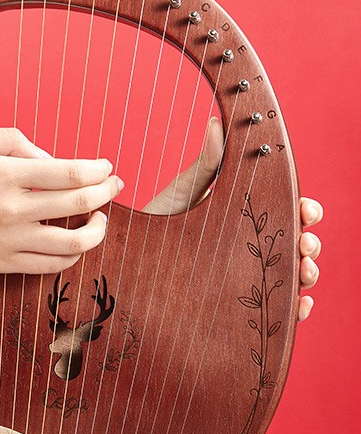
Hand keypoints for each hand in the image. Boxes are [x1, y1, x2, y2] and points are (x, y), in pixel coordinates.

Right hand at [0, 127, 122, 275]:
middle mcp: (15, 211)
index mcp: (7, 175)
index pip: (73, 173)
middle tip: (114, 186)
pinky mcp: (2, 265)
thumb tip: (48, 158)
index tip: (105, 166)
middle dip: (106, 193)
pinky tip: (72, 242)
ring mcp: (10, 242)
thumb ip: (14, 141)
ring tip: (99, 219)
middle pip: (81, 205)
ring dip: (97, 230)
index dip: (98, 170)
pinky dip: (71, 255)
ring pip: (74, 244)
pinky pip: (50, 266)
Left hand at [144, 116, 321, 321]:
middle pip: (292, 245)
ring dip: (305, 274)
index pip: (284, 212)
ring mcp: (239, 275)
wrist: (124, 257)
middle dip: (308, 244)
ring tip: (303, 272)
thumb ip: (206, 164)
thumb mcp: (183, 193)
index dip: (304, 211)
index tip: (309, 210)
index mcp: (241, 216)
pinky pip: (269, 311)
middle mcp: (245, 246)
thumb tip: (217, 122)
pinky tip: (300, 307)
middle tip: (305, 245)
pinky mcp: (229, 303)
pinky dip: (293, 310)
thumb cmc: (154, 223)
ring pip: (286, 277)